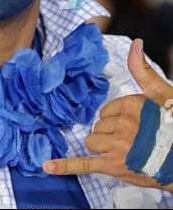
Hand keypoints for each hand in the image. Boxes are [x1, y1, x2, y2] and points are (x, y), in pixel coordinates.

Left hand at [42, 39, 172, 192]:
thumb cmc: (172, 124)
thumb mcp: (160, 92)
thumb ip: (142, 69)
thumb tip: (136, 43)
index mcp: (130, 104)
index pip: (106, 110)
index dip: (116, 119)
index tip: (132, 126)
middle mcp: (123, 123)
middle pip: (98, 126)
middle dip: (109, 133)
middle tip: (131, 141)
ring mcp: (117, 146)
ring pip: (91, 141)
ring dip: (102, 147)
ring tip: (124, 152)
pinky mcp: (113, 166)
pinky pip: (84, 164)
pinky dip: (65, 166)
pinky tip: (48, 166)